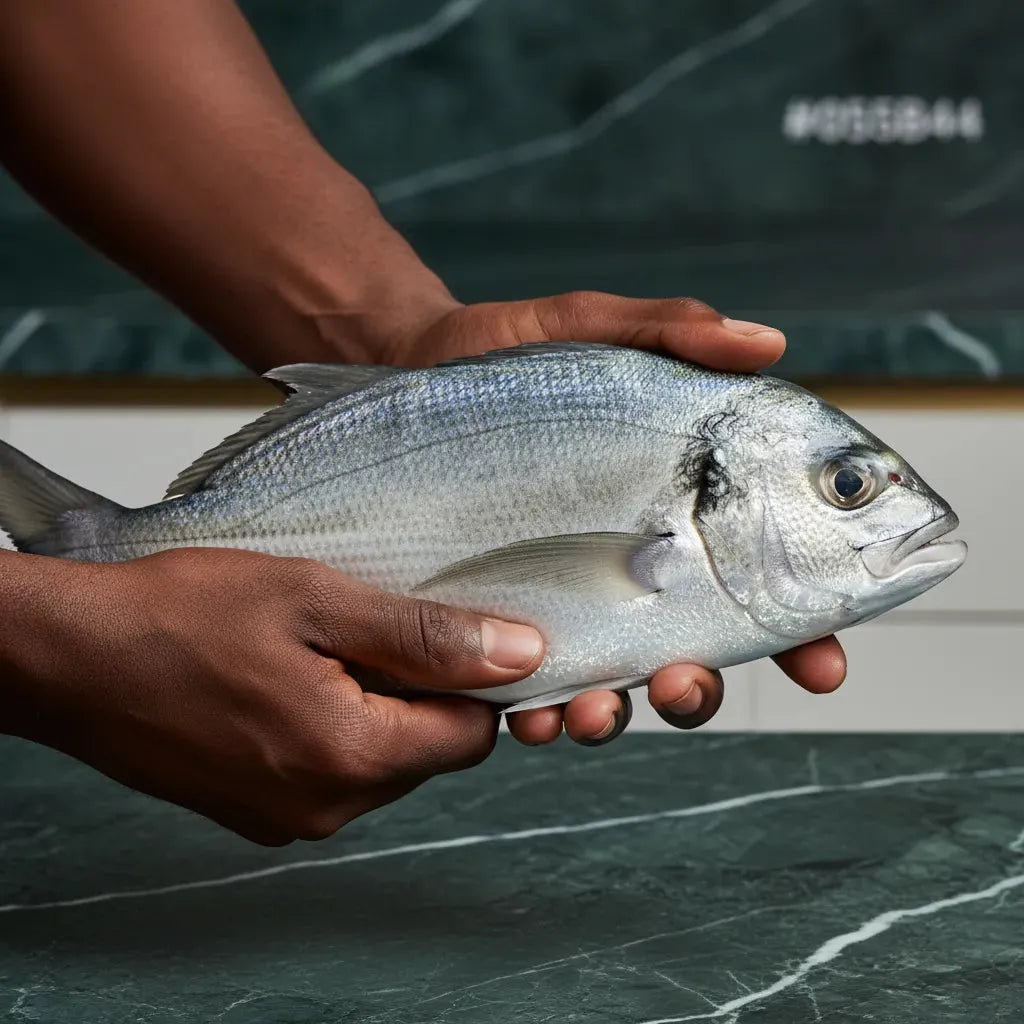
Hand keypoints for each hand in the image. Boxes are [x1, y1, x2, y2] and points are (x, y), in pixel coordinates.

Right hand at [2, 548, 542, 844]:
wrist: (70, 658)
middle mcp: (325, 808)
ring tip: (319, 648)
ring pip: (380, 761)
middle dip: (418, 690)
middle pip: (427, 751)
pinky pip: (331, 772)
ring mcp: (285, 818)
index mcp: (351, 758)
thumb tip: (521, 656)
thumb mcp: (316, 600)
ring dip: (373, 706)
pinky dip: (332, 726)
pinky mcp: (255, 812)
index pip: (472, 735)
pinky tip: (288, 678)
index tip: (445, 631)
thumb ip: (426, 637)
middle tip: (364, 627)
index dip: (473, 679)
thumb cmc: (180, 617)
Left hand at [378, 290, 847, 744]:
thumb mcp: (589, 331)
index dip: (806, 632)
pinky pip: (530, 685)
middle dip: (698, 687)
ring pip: (616, 683)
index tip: (823, 665)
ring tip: (594, 711)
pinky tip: (531, 716)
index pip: (766, 581)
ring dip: (617, 713)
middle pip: (695, 651)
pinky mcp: (504, 618)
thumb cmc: (510, 359)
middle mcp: (634, 567)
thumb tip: (768, 344)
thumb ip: (673, 336)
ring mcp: (570, 600)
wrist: (408, 376)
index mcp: (680, 511)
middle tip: (681, 682)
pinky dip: (539, 712)